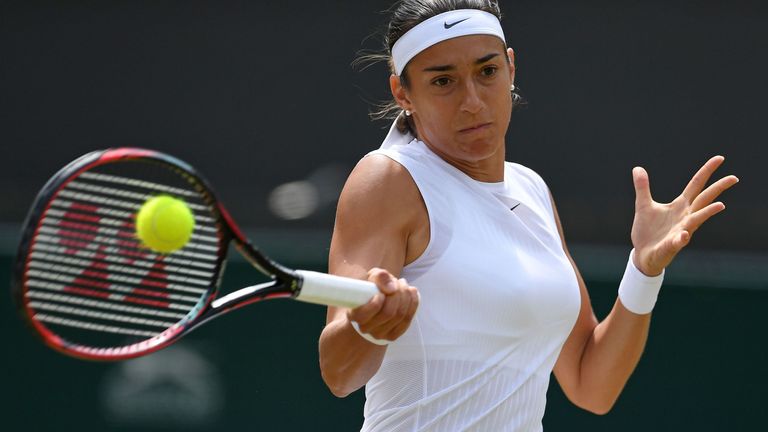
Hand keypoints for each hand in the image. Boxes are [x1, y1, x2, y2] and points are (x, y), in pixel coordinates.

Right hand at [347, 267, 419, 342]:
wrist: (373, 305)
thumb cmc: (370, 291)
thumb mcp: (371, 278)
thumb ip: (379, 277)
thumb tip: (392, 288)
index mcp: (355, 314)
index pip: (373, 308)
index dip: (381, 298)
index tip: (382, 291)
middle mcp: (366, 328)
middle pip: (389, 312)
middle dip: (398, 293)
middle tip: (397, 281)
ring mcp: (380, 334)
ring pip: (400, 315)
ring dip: (406, 296)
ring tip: (403, 285)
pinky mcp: (392, 336)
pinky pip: (407, 319)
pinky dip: (413, 303)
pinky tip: (411, 292)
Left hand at [630, 156, 737, 275]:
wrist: (642, 254)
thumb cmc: (647, 230)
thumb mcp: (642, 205)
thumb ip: (642, 187)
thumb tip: (637, 168)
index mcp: (680, 205)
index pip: (696, 185)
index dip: (706, 171)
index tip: (720, 158)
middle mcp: (685, 216)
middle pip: (704, 199)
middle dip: (718, 188)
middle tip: (734, 178)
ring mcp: (680, 231)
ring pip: (696, 220)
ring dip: (707, 213)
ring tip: (720, 205)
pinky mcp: (671, 245)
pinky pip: (678, 241)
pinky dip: (681, 238)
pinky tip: (683, 235)